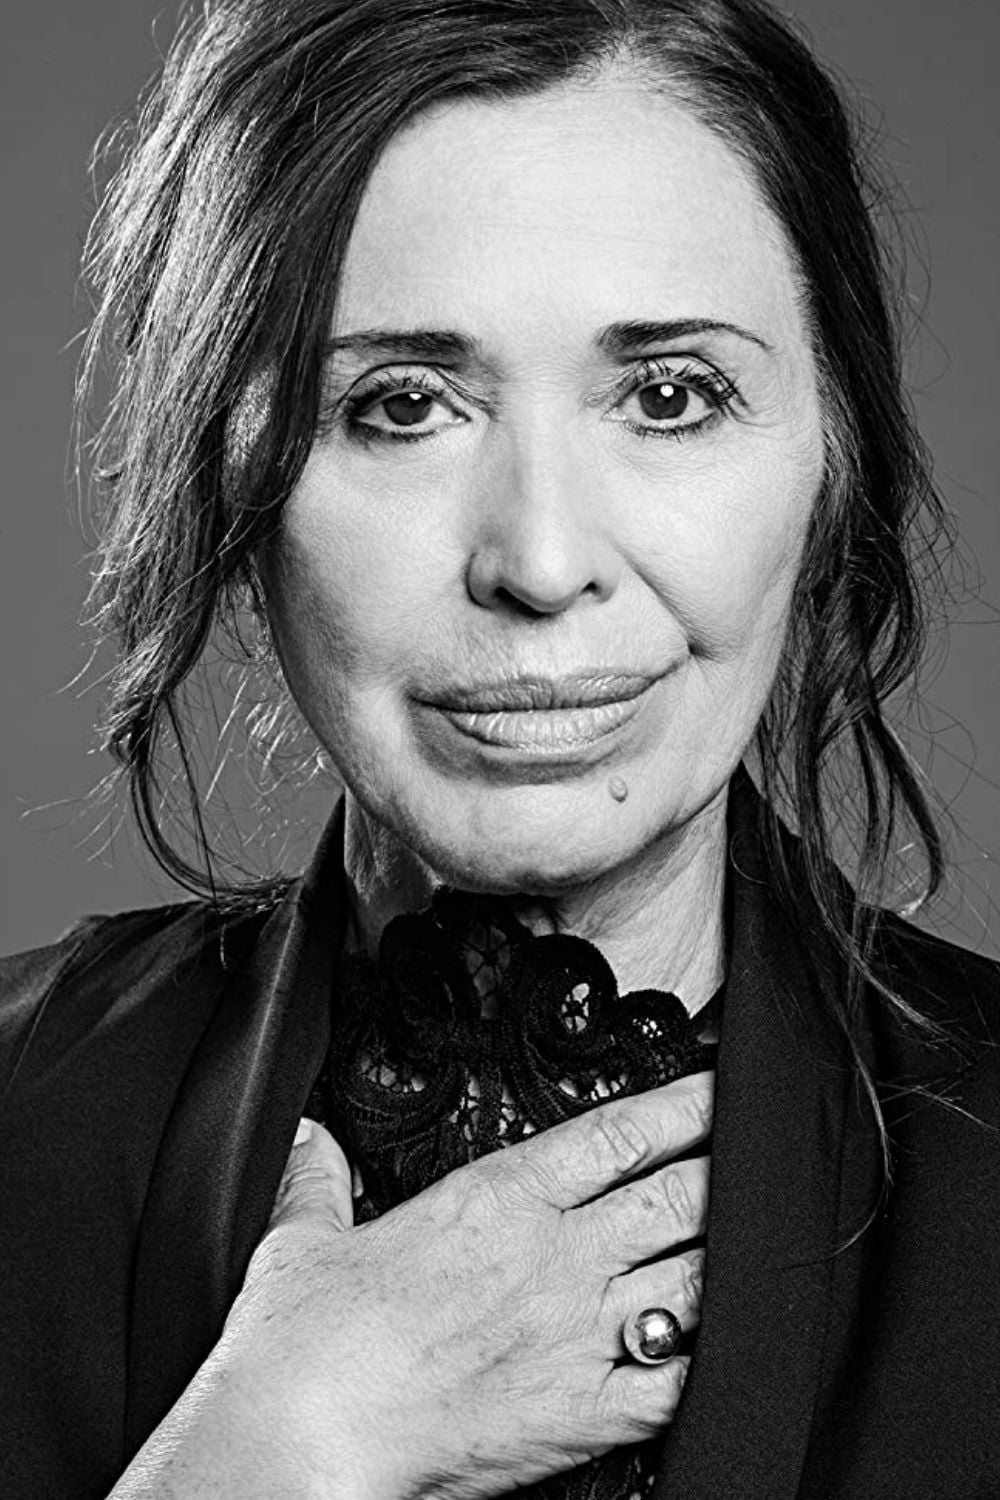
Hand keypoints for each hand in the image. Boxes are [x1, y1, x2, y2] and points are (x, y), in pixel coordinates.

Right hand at [111, 1074, 711, 1498]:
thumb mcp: (305, 1239)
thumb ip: (320, 1181)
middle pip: (675, 1196)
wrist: (308, 1435)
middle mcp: (555, 1257)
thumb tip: (311, 1141)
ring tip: (765, 1229)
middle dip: (729, 1167)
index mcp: (498, 1200)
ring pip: (690, 1276)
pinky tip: (733, 1336)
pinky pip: (676, 1378)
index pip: (618, 1134)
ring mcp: (578, 1333)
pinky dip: (712, 1352)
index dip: (683, 1105)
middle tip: (763, 1147)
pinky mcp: (586, 1411)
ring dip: (731, 1250)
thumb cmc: (307, 1342)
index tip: (717, 1089)